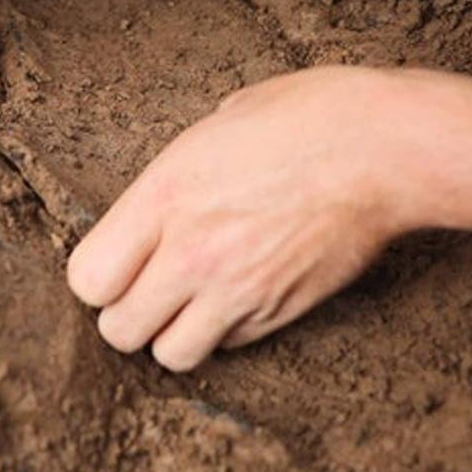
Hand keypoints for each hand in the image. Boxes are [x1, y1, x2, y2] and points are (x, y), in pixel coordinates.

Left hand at [67, 66, 436, 371]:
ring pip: (170, 354)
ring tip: (189, 303)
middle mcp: (191, 252)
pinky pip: (229, 345)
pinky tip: (239, 294)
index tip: (116, 262)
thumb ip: (177, 174)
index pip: (88, 279)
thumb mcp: (218, 124)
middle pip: (119, 330)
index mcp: (164, 196)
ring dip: (172, 334)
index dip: (97, 277)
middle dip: (127, 314)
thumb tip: (164, 197)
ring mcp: (237, 289)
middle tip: (148, 290)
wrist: (383, 148)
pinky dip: (224, 332)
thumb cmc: (306, 116)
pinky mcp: (279, 310)